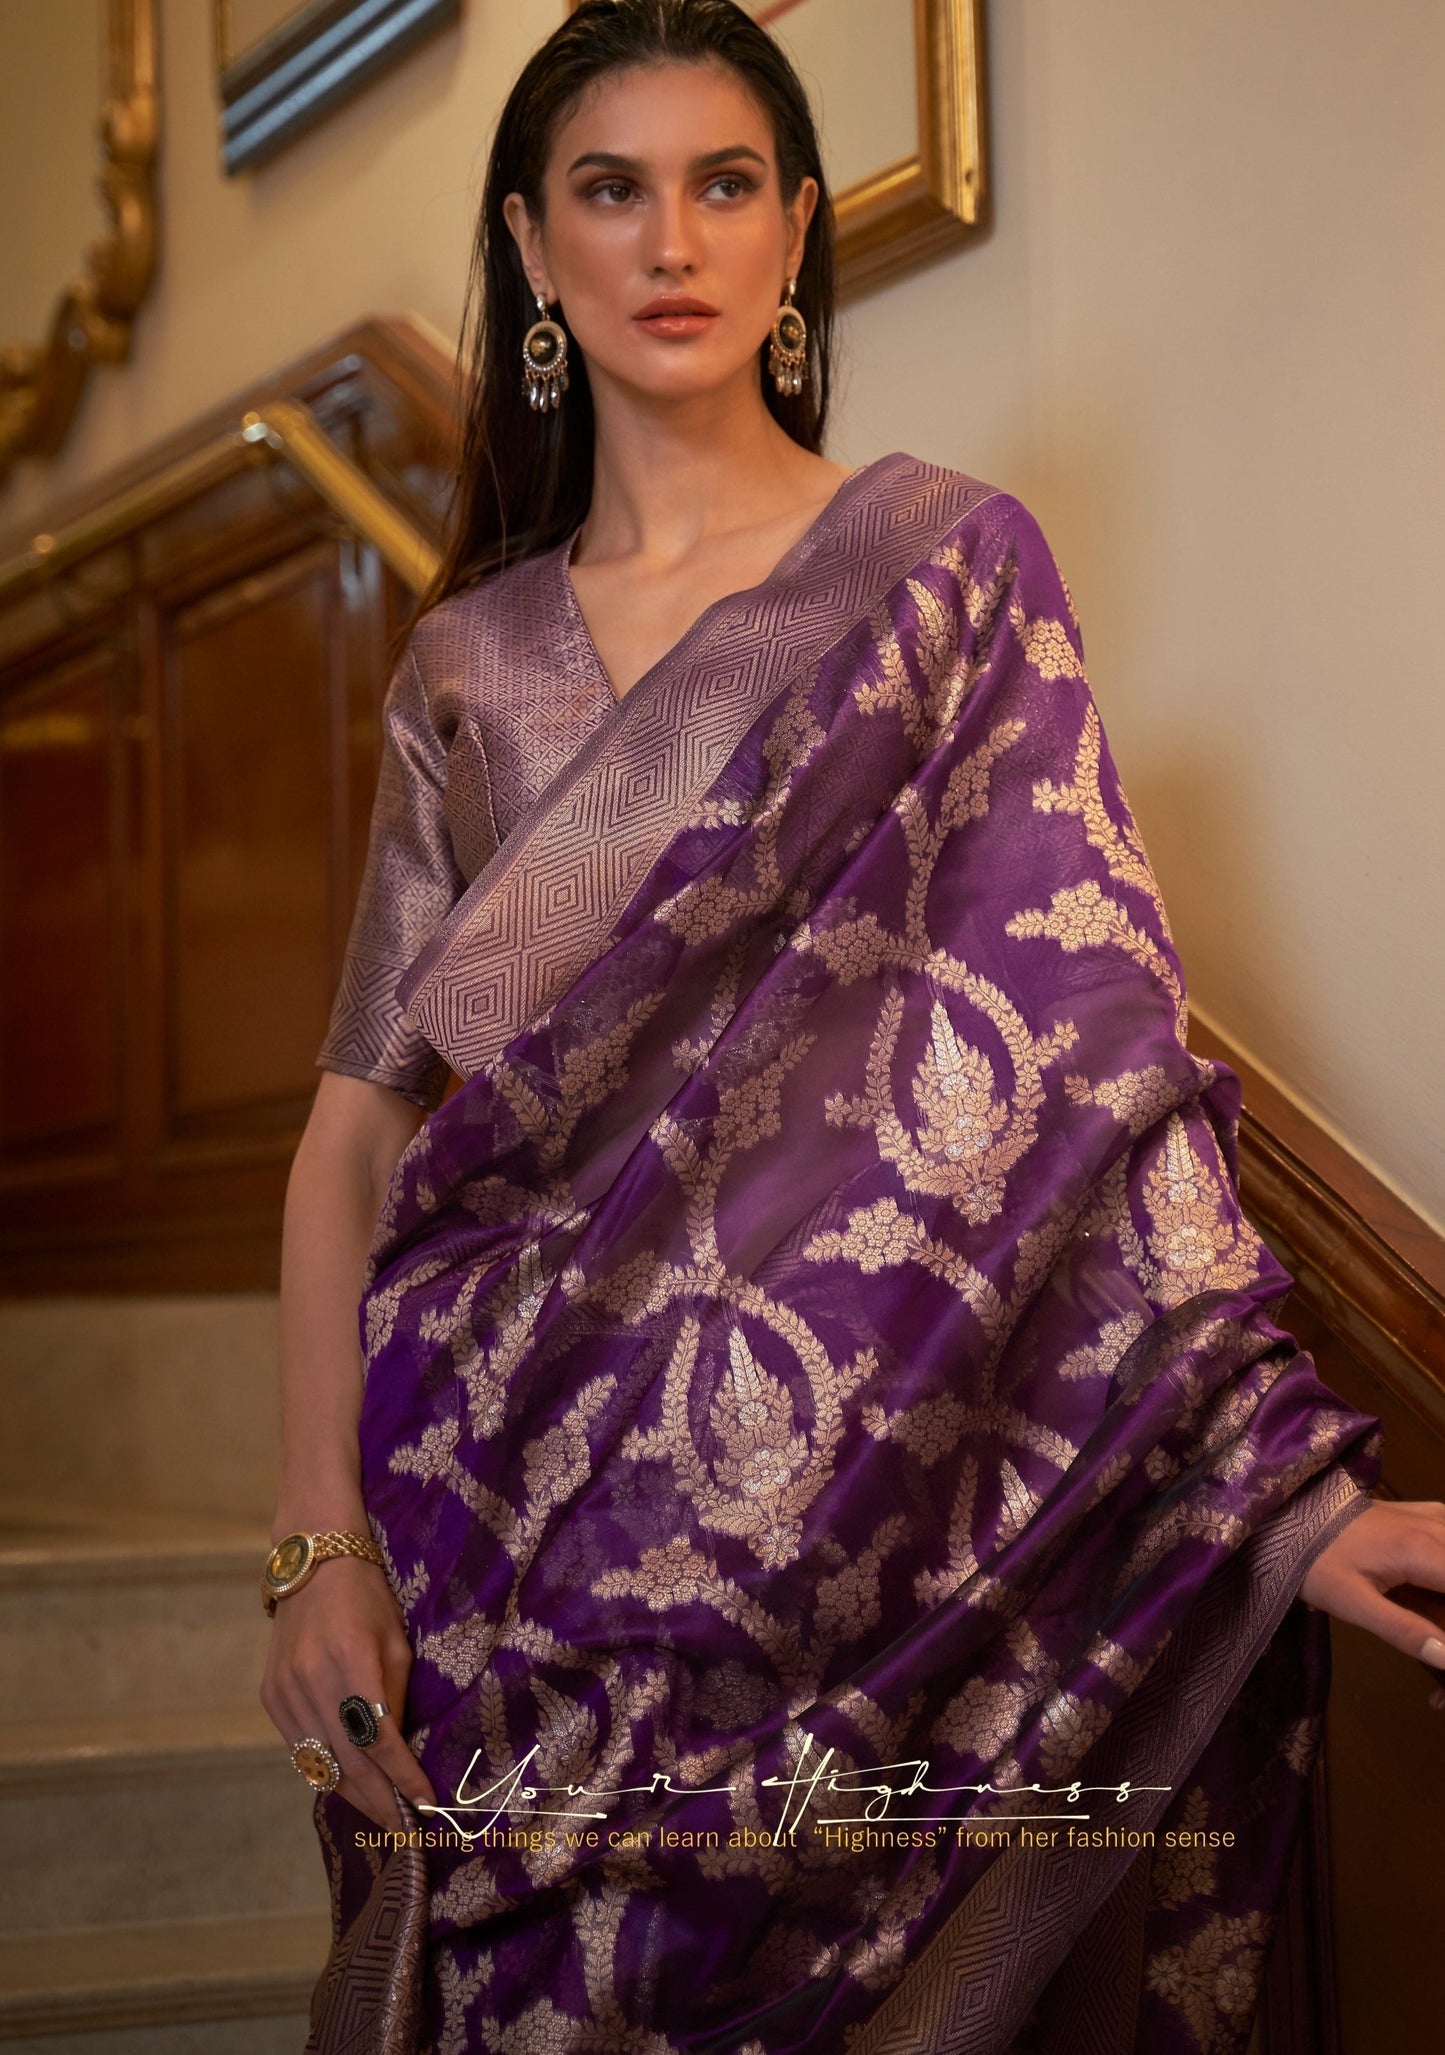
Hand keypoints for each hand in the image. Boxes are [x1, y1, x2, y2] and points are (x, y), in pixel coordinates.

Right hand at [260, 1555, 439, 1828]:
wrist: (313, 1565)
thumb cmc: (368, 1598)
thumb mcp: (396, 1641)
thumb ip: (395, 1697)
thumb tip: (401, 1755)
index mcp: (349, 1661)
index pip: (379, 1739)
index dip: (404, 1777)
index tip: (427, 1804)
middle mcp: (310, 1681)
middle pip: (348, 1762)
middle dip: (380, 1802)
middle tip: (406, 1833)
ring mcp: (284, 1692)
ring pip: (321, 1764)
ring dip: (354, 1797)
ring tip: (383, 1820)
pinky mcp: (270, 1698)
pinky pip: (301, 1751)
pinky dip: (327, 1773)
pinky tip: (351, 1788)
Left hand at [1298, 1499, 1444, 1710]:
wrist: (1285, 1515)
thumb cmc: (1315, 1561)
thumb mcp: (1352, 1603)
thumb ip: (1404, 1631)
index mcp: (1425, 1552)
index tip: (1441, 1652)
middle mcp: (1436, 1528)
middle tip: (1436, 1659)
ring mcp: (1431, 1516)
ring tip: (1433, 1626)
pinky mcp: (1422, 1513)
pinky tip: (1434, 1589)